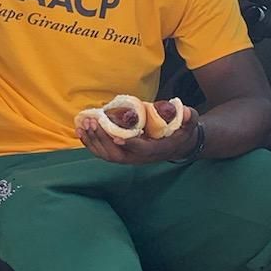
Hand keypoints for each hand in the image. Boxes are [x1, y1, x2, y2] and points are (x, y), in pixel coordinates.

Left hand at [77, 105, 198, 164]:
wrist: (178, 144)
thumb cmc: (182, 130)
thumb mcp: (189, 123)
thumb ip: (188, 118)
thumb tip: (185, 112)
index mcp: (157, 150)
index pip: (143, 150)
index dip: (131, 145)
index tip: (118, 137)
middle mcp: (141, 158)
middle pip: (118, 155)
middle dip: (104, 140)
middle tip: (93, 122)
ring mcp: (130, 157)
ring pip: (108, 155)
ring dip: (94, 141)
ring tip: (85, 124)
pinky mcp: (122, 154)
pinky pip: (103, 152)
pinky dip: (91, 143)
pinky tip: (82, 130)